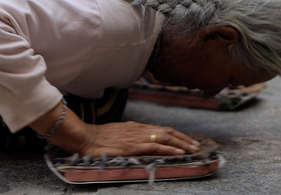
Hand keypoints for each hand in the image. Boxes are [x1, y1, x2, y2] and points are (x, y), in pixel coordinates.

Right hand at [30, 101, 199, 156]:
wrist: (84, 138)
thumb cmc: (97, 138)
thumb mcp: (117, 136)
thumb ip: (129, 137)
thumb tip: (139, 142)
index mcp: (136, 127)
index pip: (161, 129)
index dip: (176, 134)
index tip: (186, 140)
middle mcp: (139, 129)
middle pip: (167, 131)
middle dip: (183, 138)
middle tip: (196, 145)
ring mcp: (136, 137)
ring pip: (165, 137)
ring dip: (181, 143)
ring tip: (193, 149)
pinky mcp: (133, 145)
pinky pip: (155, 146)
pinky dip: (169, 148)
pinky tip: (179, 152)